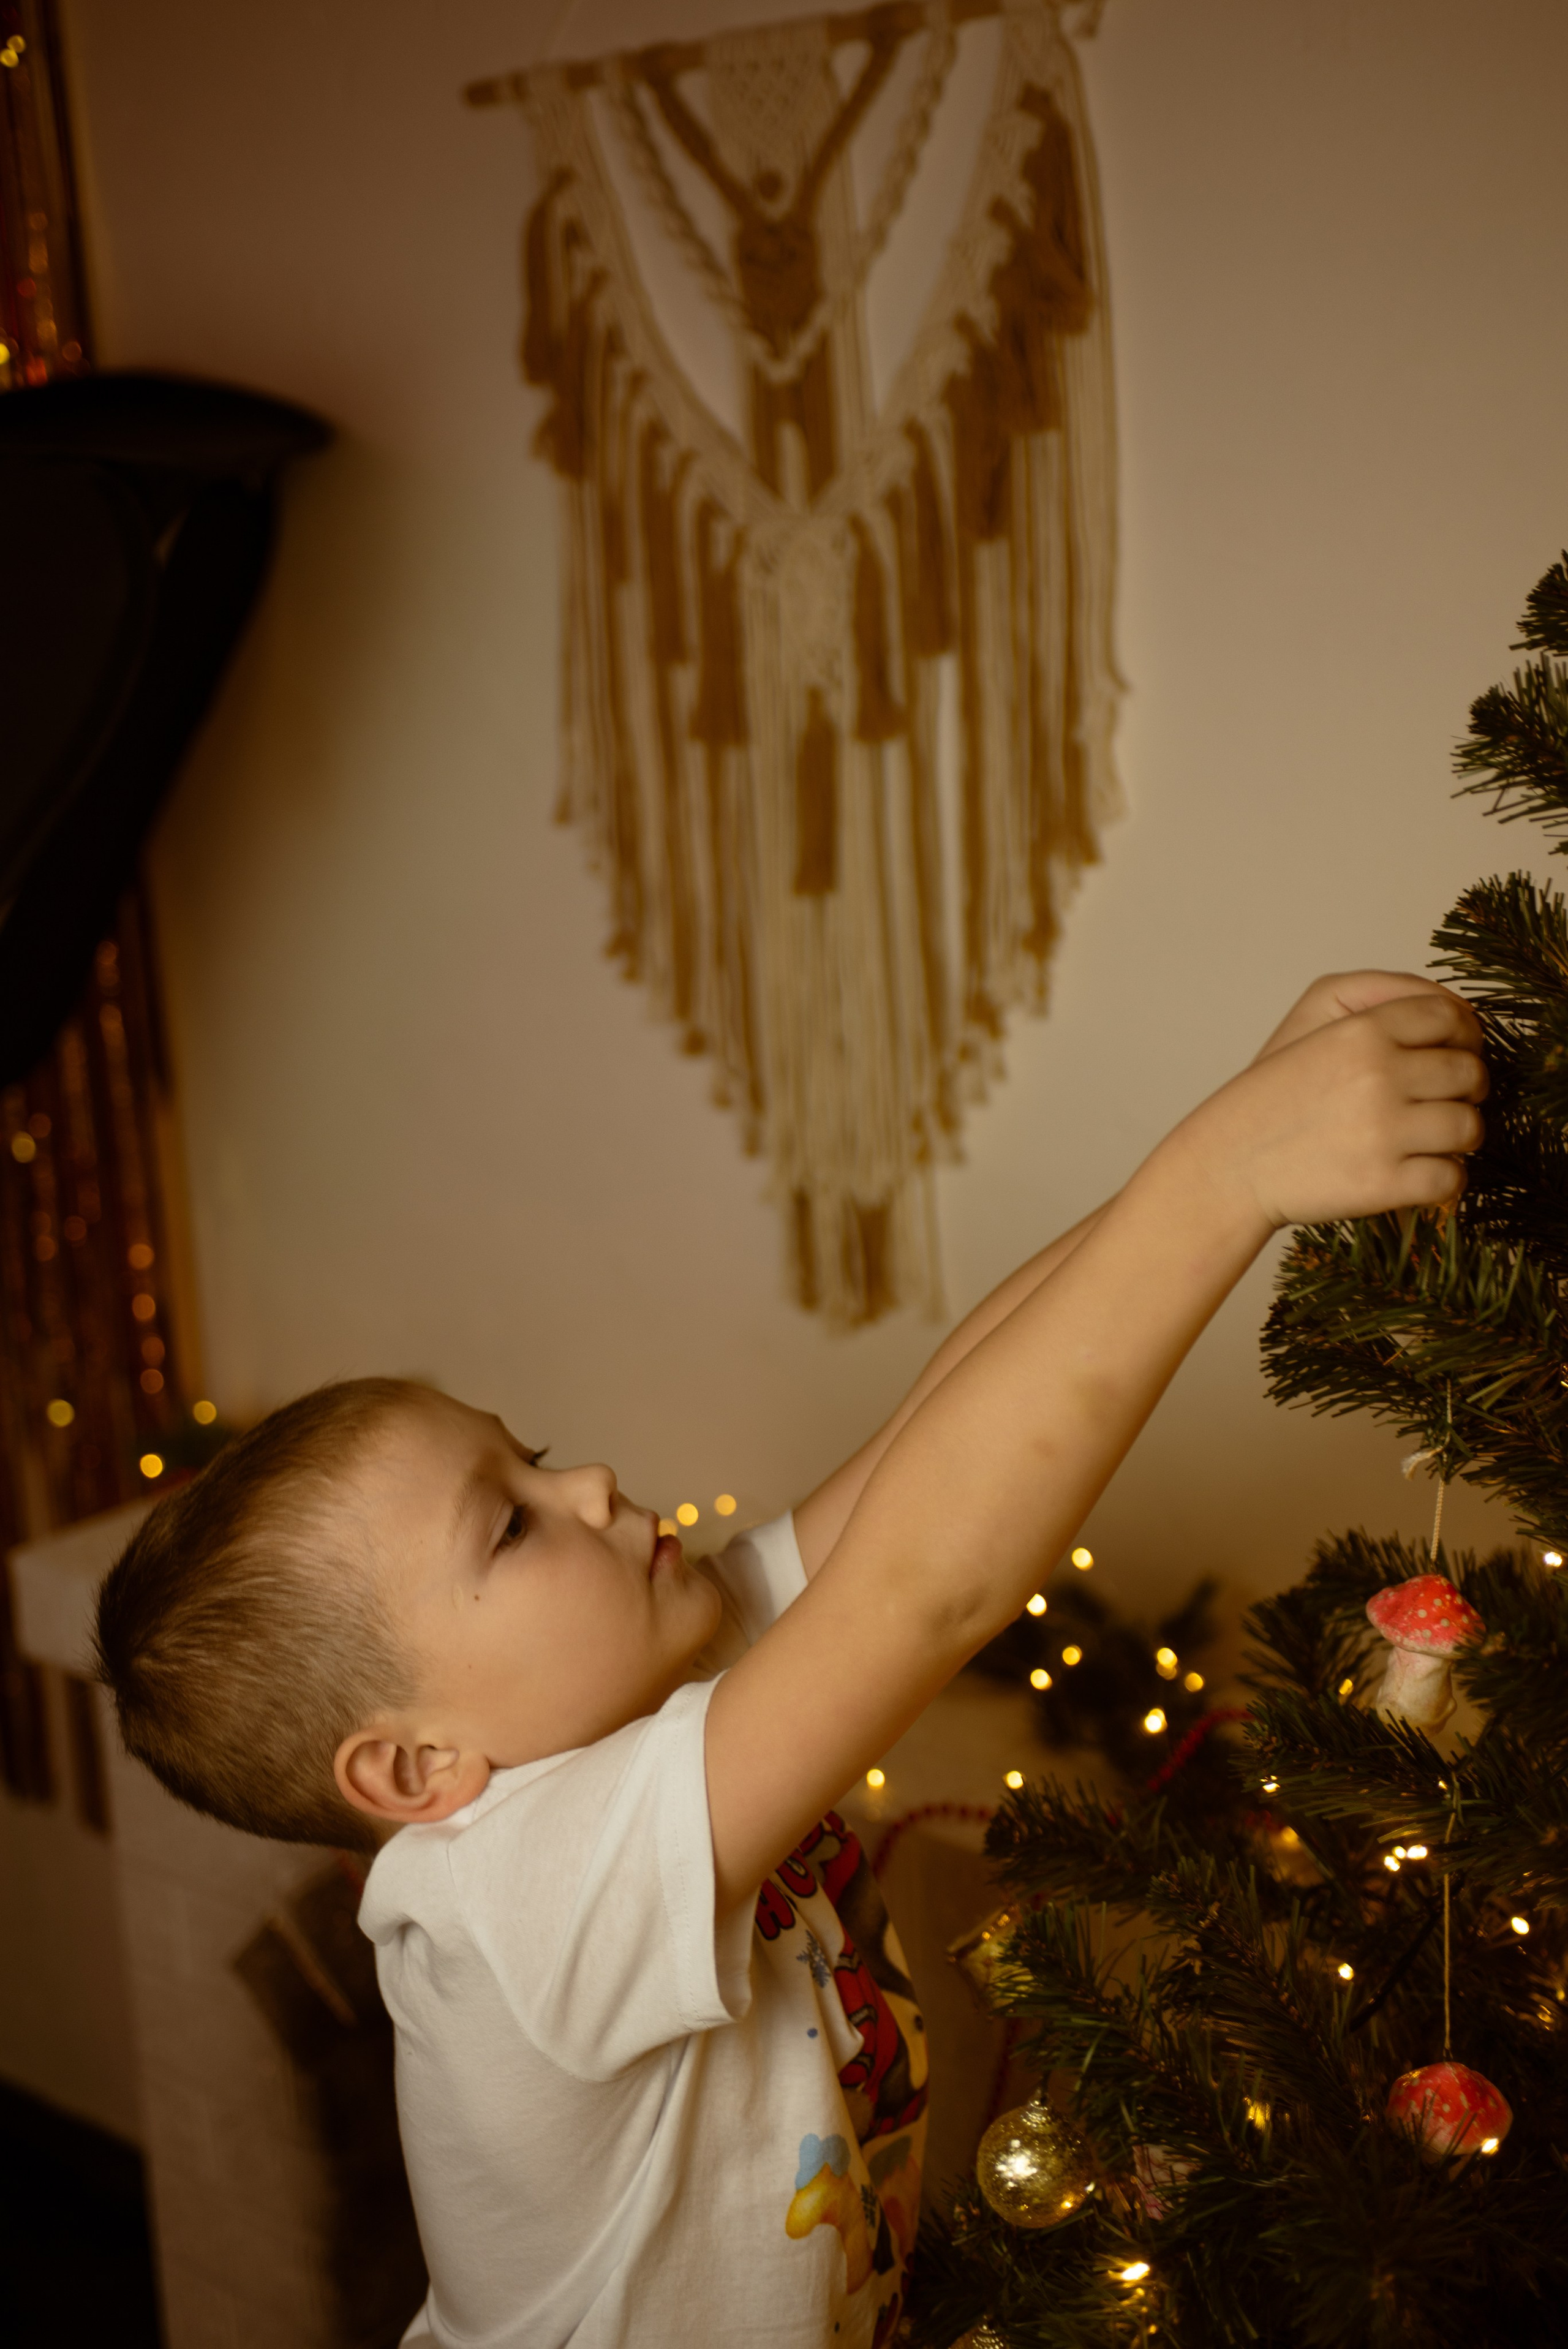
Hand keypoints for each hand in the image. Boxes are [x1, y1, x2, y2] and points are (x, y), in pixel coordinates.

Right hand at [1185, 989, 1487, 1232]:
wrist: (1228, 1166)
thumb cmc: (1273, 1098)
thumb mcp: (1310, 1025)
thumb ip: (1380, 1004)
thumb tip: (1460, 1017)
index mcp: (1362, 1031)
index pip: (1450, 1016)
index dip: (1462, 1036)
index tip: (1451, 1053)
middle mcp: (1378, 1076)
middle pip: (1469, 1073)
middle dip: (1464, 1089)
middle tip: (1437, 1102)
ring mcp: (1383, 1132)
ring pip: (1469, 1127)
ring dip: (1458, 1136)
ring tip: (1428, 1140)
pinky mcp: (1384, 1184)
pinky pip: (1451, 1178)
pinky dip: (1442, 1179)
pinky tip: (1416, 1173)